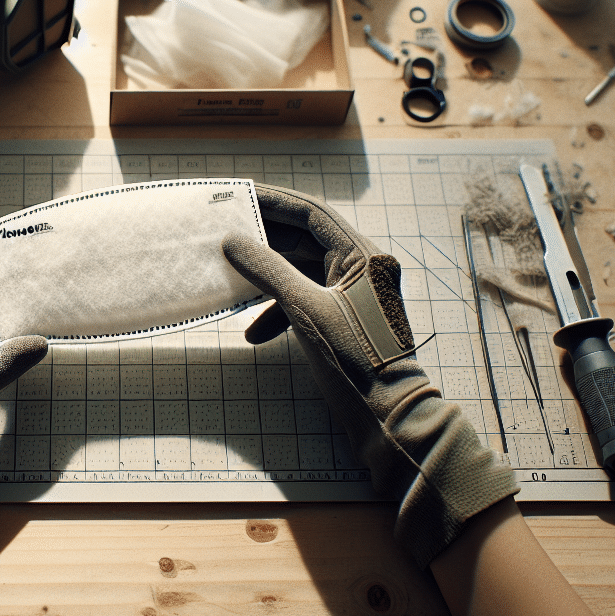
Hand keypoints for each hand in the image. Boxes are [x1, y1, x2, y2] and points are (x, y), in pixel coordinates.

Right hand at [225, 185, 516, 565]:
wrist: (389, 419)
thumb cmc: (354, 363)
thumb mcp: (305, 311)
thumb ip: (269, 272)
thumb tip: (233, 241)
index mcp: (363, 256)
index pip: (313, 214)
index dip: (273, 202)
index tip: (237, 196)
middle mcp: (363, 269)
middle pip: (306, 241)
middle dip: (265, 241)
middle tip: (225, 233)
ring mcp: (355, 296)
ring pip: (304, 272)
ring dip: (269, 280)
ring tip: (234, 284)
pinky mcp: (346, 321)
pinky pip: (308, 301)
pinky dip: (281, 311)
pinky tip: (255, 333)